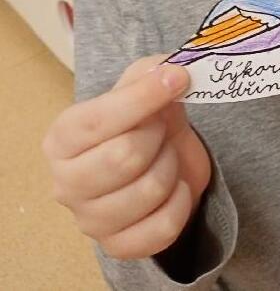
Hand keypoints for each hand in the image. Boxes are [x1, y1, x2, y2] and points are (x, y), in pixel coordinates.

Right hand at [42, 55, 210, 259]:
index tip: (178, 79)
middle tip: (161, 129)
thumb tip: (169, 70)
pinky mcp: (117, 246)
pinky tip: (174, 187)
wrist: (158, 160)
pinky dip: (181, 201)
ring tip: (165, 156)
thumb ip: (150, 71)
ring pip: (150, 190)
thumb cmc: (143, 120)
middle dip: (158, 136)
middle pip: (125, 157)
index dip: (144, 97)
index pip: (99, 119)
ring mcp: (89, 220)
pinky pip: (163, 226)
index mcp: (62, 138)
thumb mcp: (142, 84)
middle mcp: (65, 182)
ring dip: (171, 165)